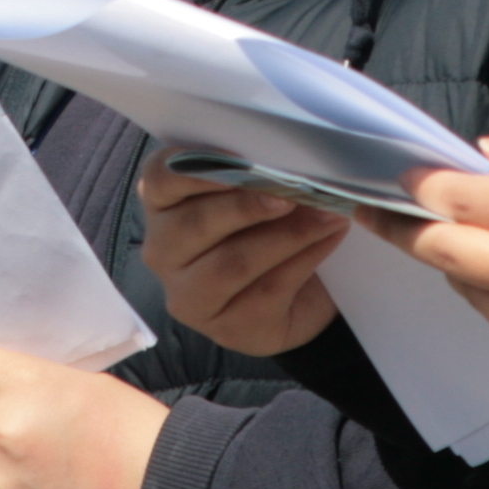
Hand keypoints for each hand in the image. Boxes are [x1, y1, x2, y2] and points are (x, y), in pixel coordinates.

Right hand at [139, 153, 347, 354]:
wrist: (296, 295)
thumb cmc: (265, 228)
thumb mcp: (255, 193)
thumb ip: (256, 176)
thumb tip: (288, 164)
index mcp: (162, 205)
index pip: (160, 179)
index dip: (197, 169)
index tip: (243, 160)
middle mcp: (163, 251)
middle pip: (195, 224)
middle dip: (248, 205)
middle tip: (293, 192)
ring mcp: (189, 295)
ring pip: (233, 263)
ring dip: (287, 236)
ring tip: (327, 215)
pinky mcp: (225, 328)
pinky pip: (268, 291)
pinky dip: (304, 260)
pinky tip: (328, 238)